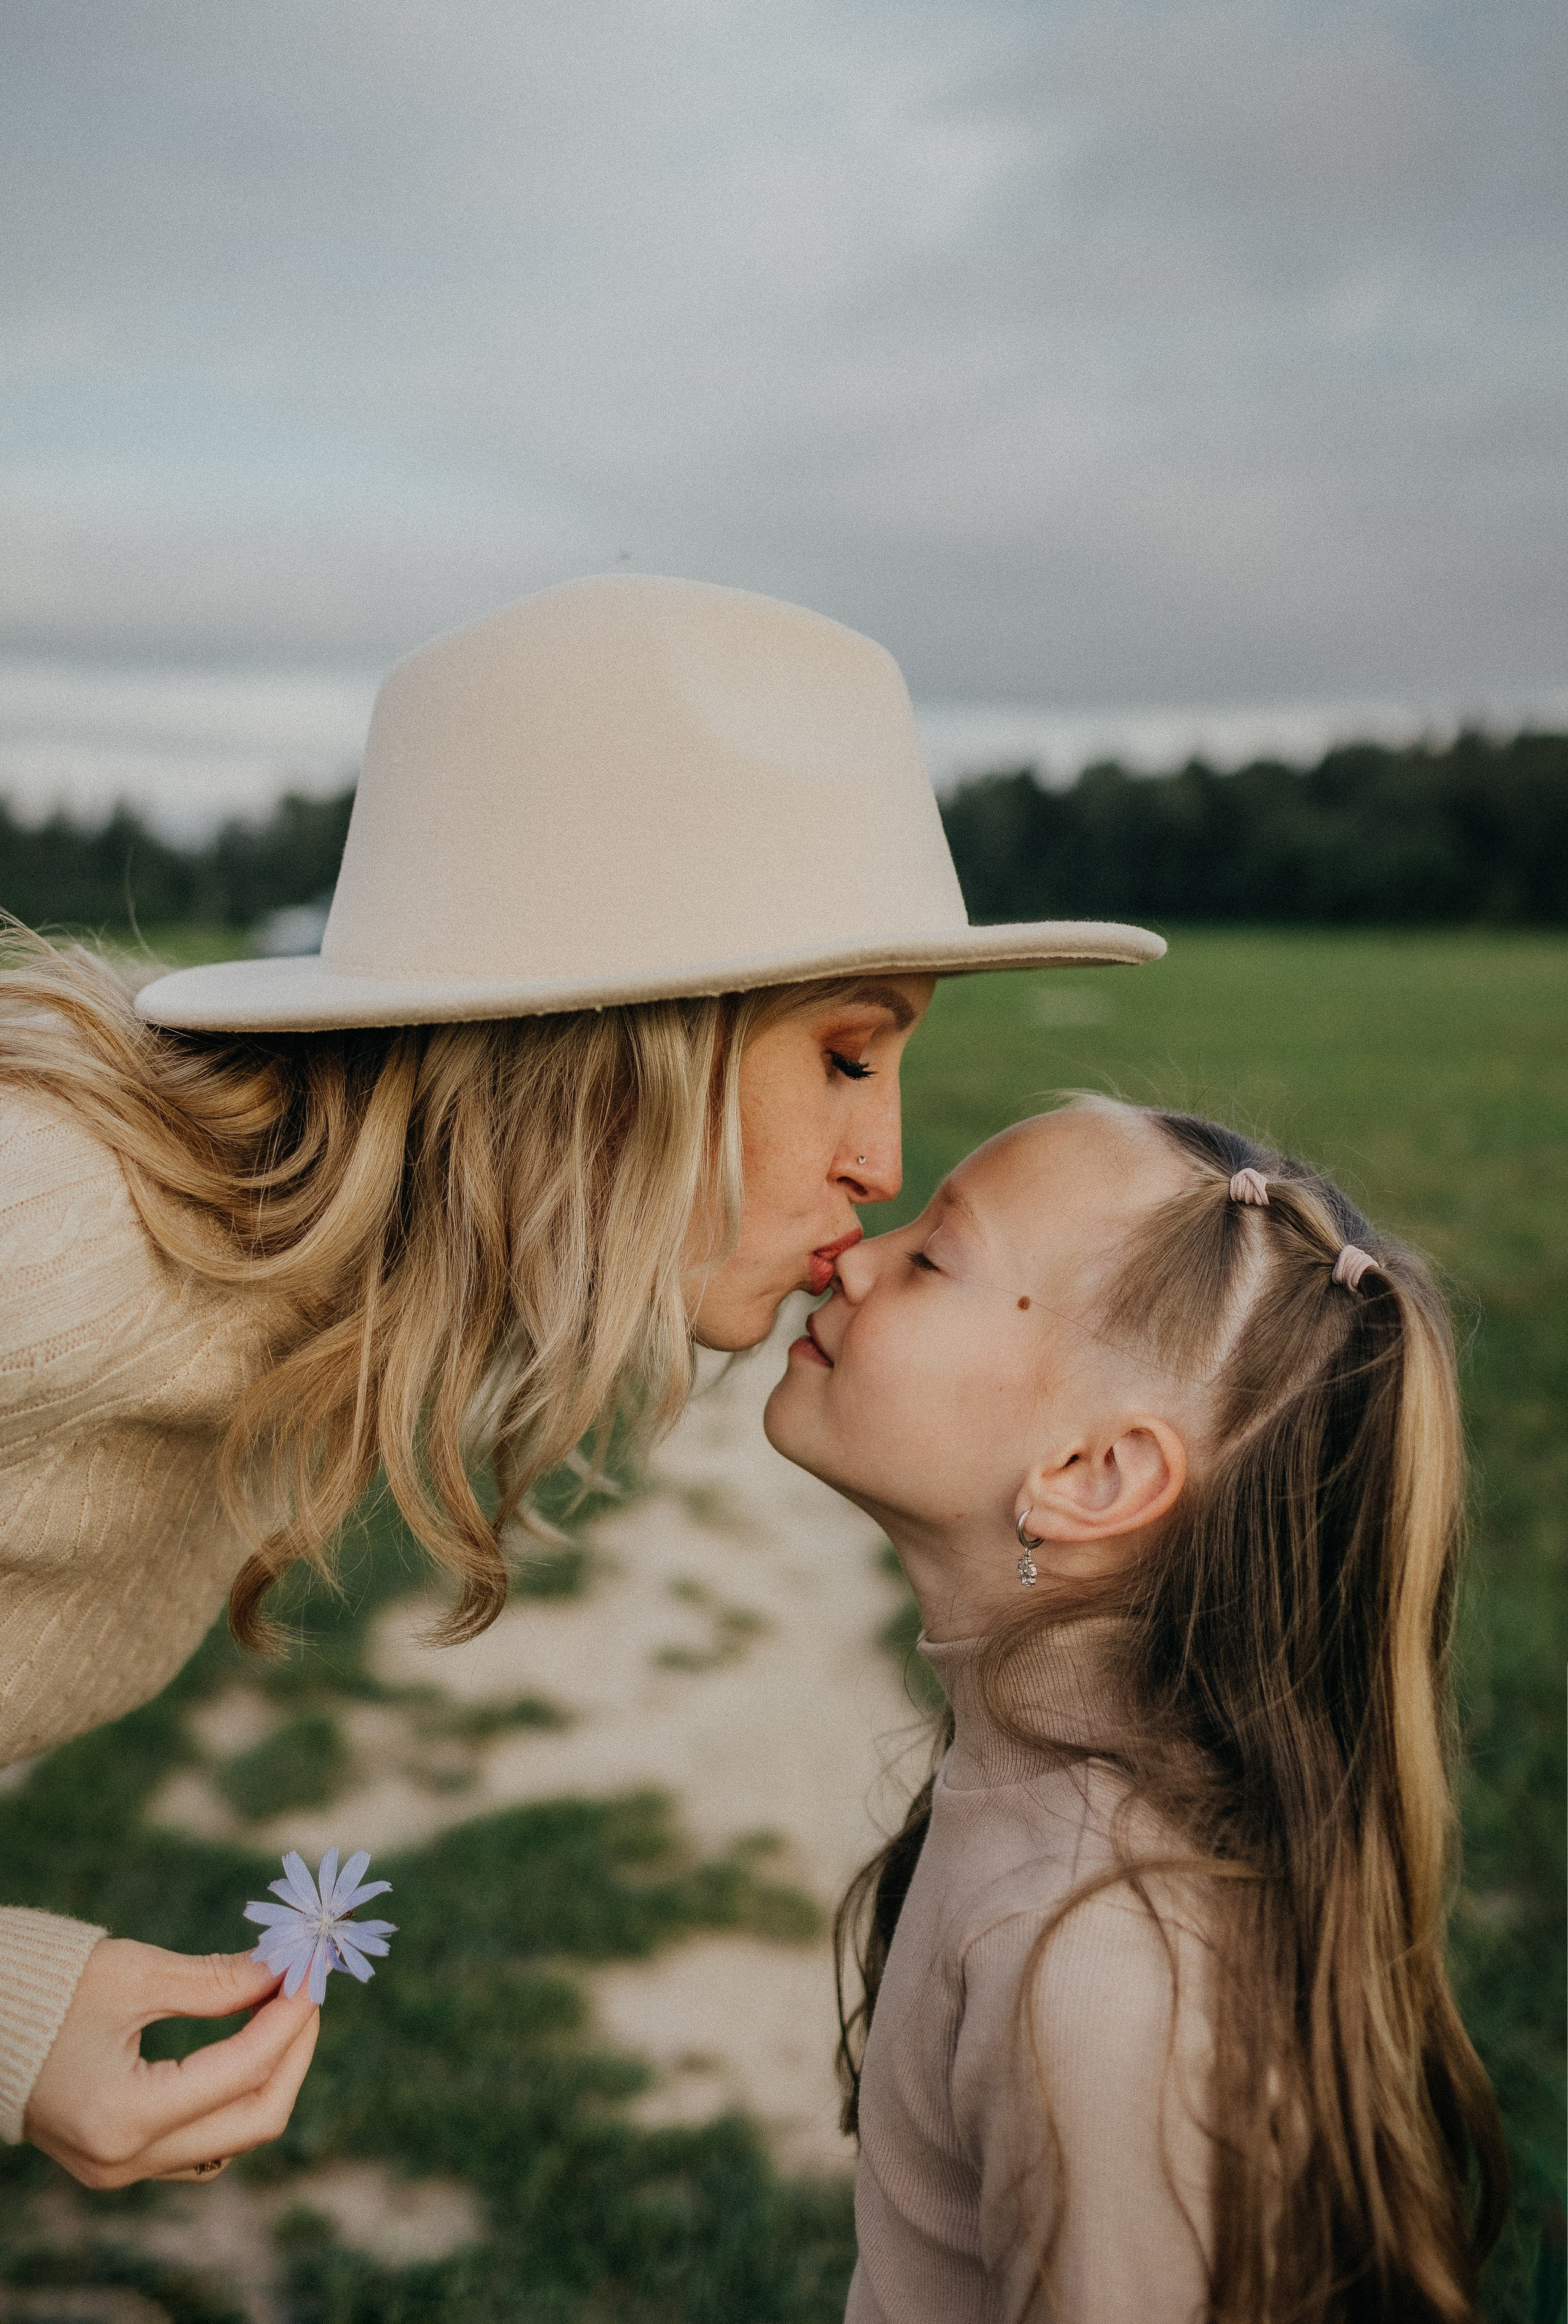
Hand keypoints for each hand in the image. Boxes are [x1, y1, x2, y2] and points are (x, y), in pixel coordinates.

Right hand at [24, 1938, 318, 2187]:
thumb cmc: (47, 1989)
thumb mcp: (134, 1975)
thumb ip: (217, 1982)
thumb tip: (284, 1972)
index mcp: (124, 2117)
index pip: (243, 2072)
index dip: (290, 2019)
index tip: (313, 1973)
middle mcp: (124, 2161)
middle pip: (252, 2121)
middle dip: (293, 2053)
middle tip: (309, 1994)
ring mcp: (119, 2170)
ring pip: (231, 2138)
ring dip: (270, 2076)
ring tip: (284, 2012)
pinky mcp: (117, 2161)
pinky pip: (201, 2144)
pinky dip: (234, 2096)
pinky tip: (247, 2045)